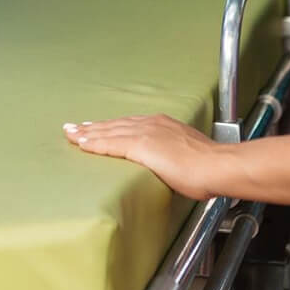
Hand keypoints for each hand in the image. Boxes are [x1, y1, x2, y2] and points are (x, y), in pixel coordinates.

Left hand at [62, 116, 218, 199]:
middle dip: (92, 127)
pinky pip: (111, 144)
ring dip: (87, 133)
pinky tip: (82, 145)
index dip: (109, 126)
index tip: (94, 127)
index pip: (128, 124)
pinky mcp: (141, 145)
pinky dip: (95, 144)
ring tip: (71, 134)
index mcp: (161, 124)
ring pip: (109, 132)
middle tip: (73, 127)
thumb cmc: (209, 165)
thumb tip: (171, 164)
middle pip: (114, 124)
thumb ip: (173, 154)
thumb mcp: (187, 153)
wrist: (217, 165)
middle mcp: (150, 123)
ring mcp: (145, 133)